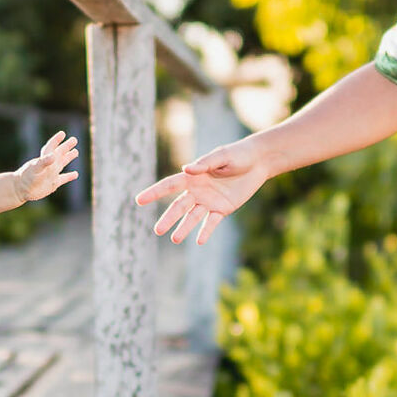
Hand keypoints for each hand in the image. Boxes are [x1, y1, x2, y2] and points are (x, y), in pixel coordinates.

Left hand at [12, 131, 79, 201]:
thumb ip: (44, 162)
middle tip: (74, 139)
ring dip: (69, 157)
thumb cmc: (26, 178)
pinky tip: (76, 174)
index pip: (51, 147)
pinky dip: (69, 176)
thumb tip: (54, 156)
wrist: (21, 190)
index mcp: (44, 159)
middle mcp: (49, 165)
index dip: (56, 140)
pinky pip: (63, 178)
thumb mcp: (35, 169)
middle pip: (59, 153)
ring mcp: (51, 174)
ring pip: (62, 163)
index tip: (62, 133)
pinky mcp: (53, 184)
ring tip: (76, 152)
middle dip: (66, 146)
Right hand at [134, 138, 268, 244]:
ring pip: (192, 217)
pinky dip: (206, 231)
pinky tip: (199, 241)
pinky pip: (211, 222)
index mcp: (193, 176)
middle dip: (168, 218)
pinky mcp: (223, 209)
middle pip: (178, 206)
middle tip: (157, 230)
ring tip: (175, 239)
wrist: (258, 162)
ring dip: (184, 228)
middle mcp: (198, 191)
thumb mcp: (222, 156)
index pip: (169, 185)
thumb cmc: (238, 155)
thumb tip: (186, 170)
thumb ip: (205, 163)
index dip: (154, 192)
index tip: (139, 200)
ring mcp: (209, 201)